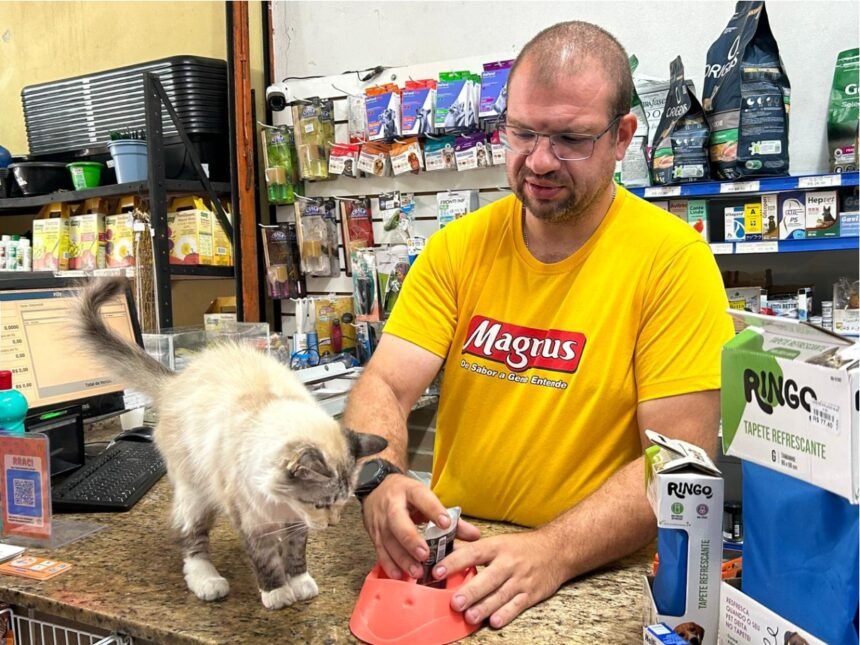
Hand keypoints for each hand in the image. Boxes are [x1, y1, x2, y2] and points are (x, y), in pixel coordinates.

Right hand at [361, 475, 479, 579]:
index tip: (445, 523)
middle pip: (399, 522)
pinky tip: (400, 576)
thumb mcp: (426, 498)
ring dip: (402, 558)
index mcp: (410, 492)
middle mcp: (392, 506)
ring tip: (417, 572)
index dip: (433, 510)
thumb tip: (475, 536)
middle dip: (411, 540)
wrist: (376, 488)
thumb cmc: (406, 496)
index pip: (422, 498)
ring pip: (388, 541)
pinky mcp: (373, 535)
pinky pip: (380, 552)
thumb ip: (451, 517)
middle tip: (425, 556)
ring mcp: (380, 521)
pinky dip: (389, 565)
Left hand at [432, 530, 564, 628]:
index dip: (454, 562)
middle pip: (488, 578)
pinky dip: (506, 614)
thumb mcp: (498, 541)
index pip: (472, 553)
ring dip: (485, 607)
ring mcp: (520, 580)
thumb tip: (443, 550)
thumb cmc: (522, 547)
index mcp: (497, 546)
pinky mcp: (531, 594)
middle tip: (455, 602)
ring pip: (501, 595)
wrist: (557, 550)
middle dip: (471, 591)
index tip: (437, 571)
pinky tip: (495, 622)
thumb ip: (471, 548)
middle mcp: (508, 563)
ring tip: (469, 617)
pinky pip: (517, 606)